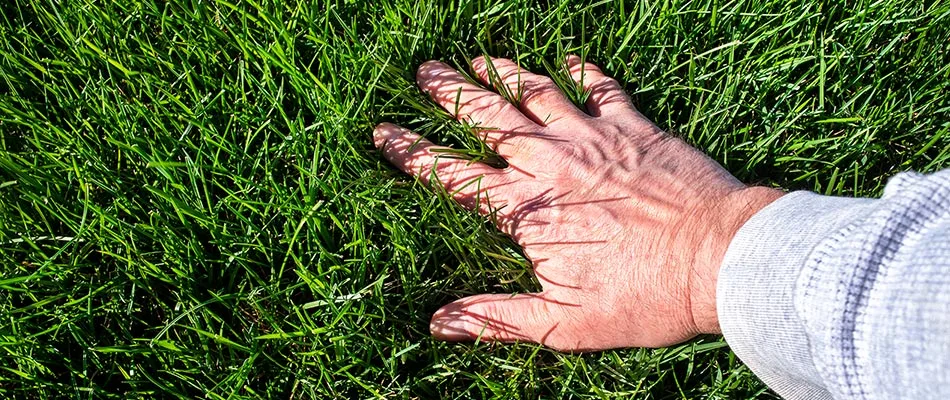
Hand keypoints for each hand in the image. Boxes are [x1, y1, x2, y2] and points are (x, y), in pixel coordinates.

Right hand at [374, 56, 782, 350]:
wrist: (719, 259)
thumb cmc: (644, 297)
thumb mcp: (563, 324)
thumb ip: (498, 317)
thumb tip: (440, 322)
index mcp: (526, 209)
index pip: (453, 175)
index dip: (413, 153)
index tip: (384, 133)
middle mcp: (551, 162)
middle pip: (488, 119)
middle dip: (450, 94)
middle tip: (425, 72)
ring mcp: (593, 137)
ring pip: (536, 93)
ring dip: (503, 73)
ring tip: (476, 58)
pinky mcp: (635, 126)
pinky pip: (603, 87)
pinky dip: (585, 71)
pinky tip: (572, 59)